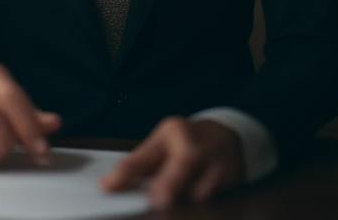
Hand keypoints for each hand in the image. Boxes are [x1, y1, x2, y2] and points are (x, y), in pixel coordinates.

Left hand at [99, 117, 243, 207]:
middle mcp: (194, 143)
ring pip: (200, 187)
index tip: (108, 186)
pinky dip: (201, 202)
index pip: (145, 154)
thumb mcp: (164, 144)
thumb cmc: (186, 144)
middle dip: (169, 183)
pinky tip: (193, 204)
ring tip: (173, 207)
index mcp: (171, 131)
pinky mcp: (230, 178)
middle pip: (183, 162)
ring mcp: (215, 160)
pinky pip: (214, 197)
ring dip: (186, 199)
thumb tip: (109, 184)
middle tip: (156, 199)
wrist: (227, 137)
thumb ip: (141, 164)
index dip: (126, 172)